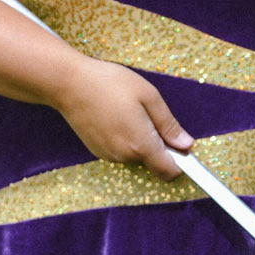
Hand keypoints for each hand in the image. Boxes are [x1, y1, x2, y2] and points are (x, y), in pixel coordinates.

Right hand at [53, 58, 193, 177]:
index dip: (181, 163)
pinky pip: (120, 151)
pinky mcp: (97, 150)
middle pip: (153, 161)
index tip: (183, 147)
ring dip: (140, 141)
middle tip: (148, 114)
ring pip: (136, 156)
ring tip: (128, 111)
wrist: (68, 83)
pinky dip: (124, 139)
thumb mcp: (148, 96)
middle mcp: (124, 156)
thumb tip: (186, 144)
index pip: (168, 170)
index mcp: (140, 144)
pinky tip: (115, 116)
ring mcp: (108, 155)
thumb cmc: (109, 83)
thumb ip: (168, 124)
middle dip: (158, 145)